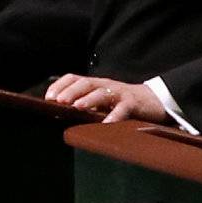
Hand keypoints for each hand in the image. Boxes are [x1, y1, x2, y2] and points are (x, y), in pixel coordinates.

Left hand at [43, 73, 171, 123]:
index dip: (60, 85)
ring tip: (78, 107)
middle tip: (59, 101)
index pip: (74, 78)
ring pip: (102, 93)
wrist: (152, 101)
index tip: (48, 97)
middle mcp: (105, 85)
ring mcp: (119, 93)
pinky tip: (106, 123)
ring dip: (89, 99)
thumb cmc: (121, 103)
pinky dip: (114, 116)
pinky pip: (123, 108)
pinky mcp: (133, 103)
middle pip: (85, 83)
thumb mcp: (101, 100)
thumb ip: (85, 104)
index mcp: (95, 84)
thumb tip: (61, 113)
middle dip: (71, 91)